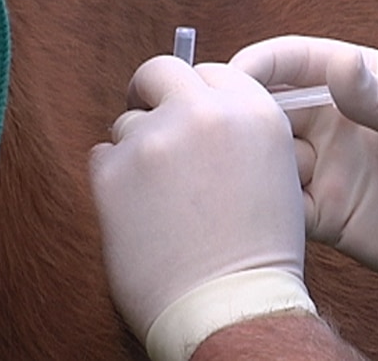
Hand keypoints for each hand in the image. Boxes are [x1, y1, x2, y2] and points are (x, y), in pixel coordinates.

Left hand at [90, 56, 315, 360]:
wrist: (228, 307)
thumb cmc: (255, 250)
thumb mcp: (274, 172)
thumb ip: (239, 130)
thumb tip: (199, 106)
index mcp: (253, 112)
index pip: (210, 71)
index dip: (194, 92)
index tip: (185, 107)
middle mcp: (204, 113)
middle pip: (160, 71)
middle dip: (153, 92)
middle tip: (149, 116)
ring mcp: (155, 140)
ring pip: (128, 123)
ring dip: (137, 150)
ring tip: (159, 199)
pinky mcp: (113, 171)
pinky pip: (102, 156)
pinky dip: (114, 179)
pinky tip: (137, 212)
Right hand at [230, 36, 377, 298]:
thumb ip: (377, 95)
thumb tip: (338, 63)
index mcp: (353, 84)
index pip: (291, 62)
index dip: (256, 65)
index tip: (225, 78)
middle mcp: (329, 122)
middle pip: (266, 110)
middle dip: (237, 116)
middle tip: (208, 129)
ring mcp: (323, 167)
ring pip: (265, 159)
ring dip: (246, 165)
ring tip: (227, 174)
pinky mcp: (322, 211)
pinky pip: (280, 205)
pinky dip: (262, 207)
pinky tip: (253, 211)